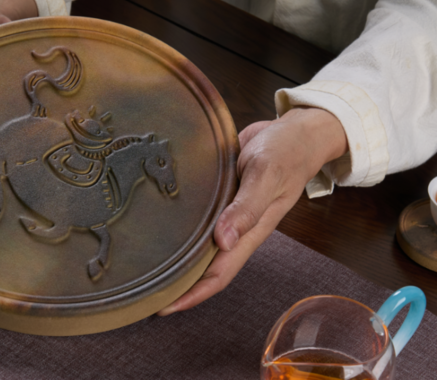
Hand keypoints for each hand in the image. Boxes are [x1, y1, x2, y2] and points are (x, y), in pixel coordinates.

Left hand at [158, 107, 347, 314]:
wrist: (294, 132)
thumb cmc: (287, 153)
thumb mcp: (268, 175)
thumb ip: (248, 207)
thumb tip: (224, 240)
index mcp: (251, 231)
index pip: (219, 273)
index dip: (193, 294)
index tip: (166, 307)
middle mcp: (237, 228)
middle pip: (205, 267)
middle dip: (178, 284)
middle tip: (145, 293)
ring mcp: (228, 213)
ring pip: (200, 246)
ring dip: (178, 260)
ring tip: (147, 269)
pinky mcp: (220, 198)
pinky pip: (200, 221)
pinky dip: (182, 231)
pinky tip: (159, 230)